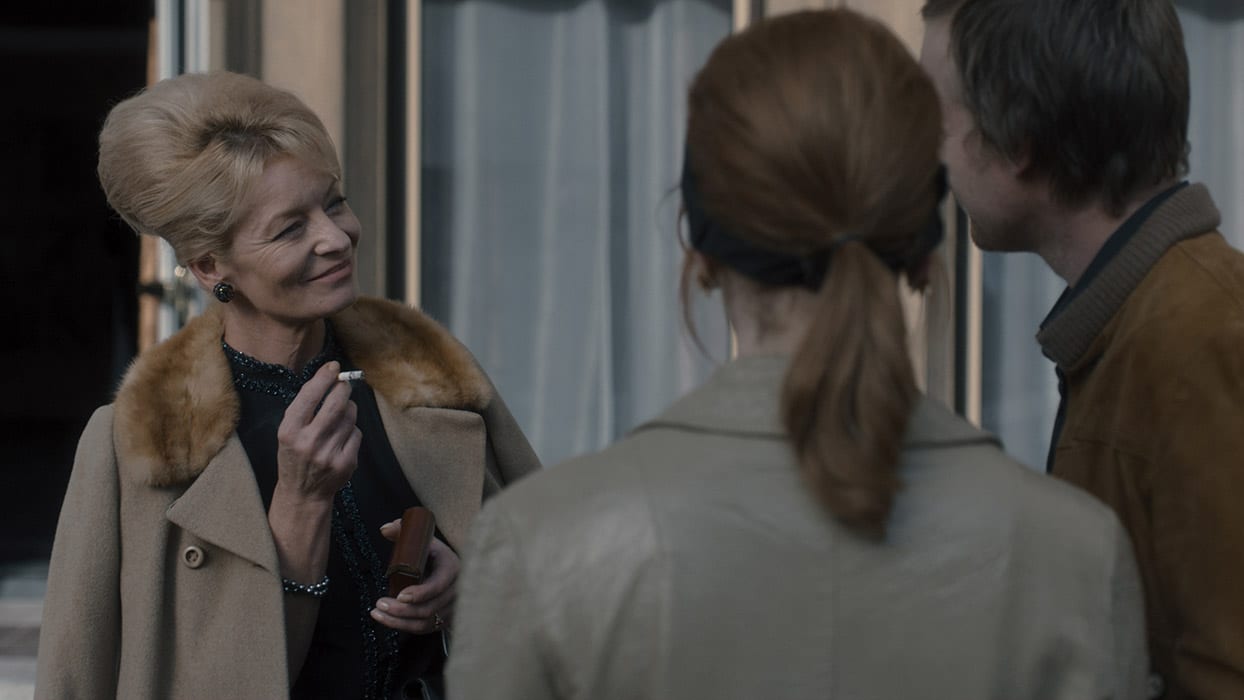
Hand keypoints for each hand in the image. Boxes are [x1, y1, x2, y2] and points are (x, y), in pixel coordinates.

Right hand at [274, 361, 360, 502]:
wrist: (303, 493)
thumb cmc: (295, 456)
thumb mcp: (288, 432)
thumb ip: (305, 408)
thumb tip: (329, 378)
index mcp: (289, 431)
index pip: (309, 396)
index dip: (324, 378)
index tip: (333, 366)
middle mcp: (309, 442)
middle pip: (336, 403)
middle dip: (343, 388)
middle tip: (344, 383)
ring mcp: (329, 454)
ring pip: (350, 417)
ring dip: (349, 409)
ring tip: (340, 413)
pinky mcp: (346, 463)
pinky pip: (356, 433)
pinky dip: (352, 430)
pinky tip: (342, 436)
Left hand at [370, 530, 458, 634]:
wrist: (447, 568)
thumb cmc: (433, 553)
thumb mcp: (424, 540)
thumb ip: (404, 532)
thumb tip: (384, 529)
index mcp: (452, 568)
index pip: (439, 585)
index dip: (420, 593)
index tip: (400, 595)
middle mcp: (455, 591)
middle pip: (429, 608)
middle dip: (402, 609)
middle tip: (380, 603)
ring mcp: (450, 608)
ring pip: (425, 622)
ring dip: (398, 621)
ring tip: (377, 613)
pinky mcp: (442, 620)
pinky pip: (422, 628)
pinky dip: (403, 626)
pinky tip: (385, 619)